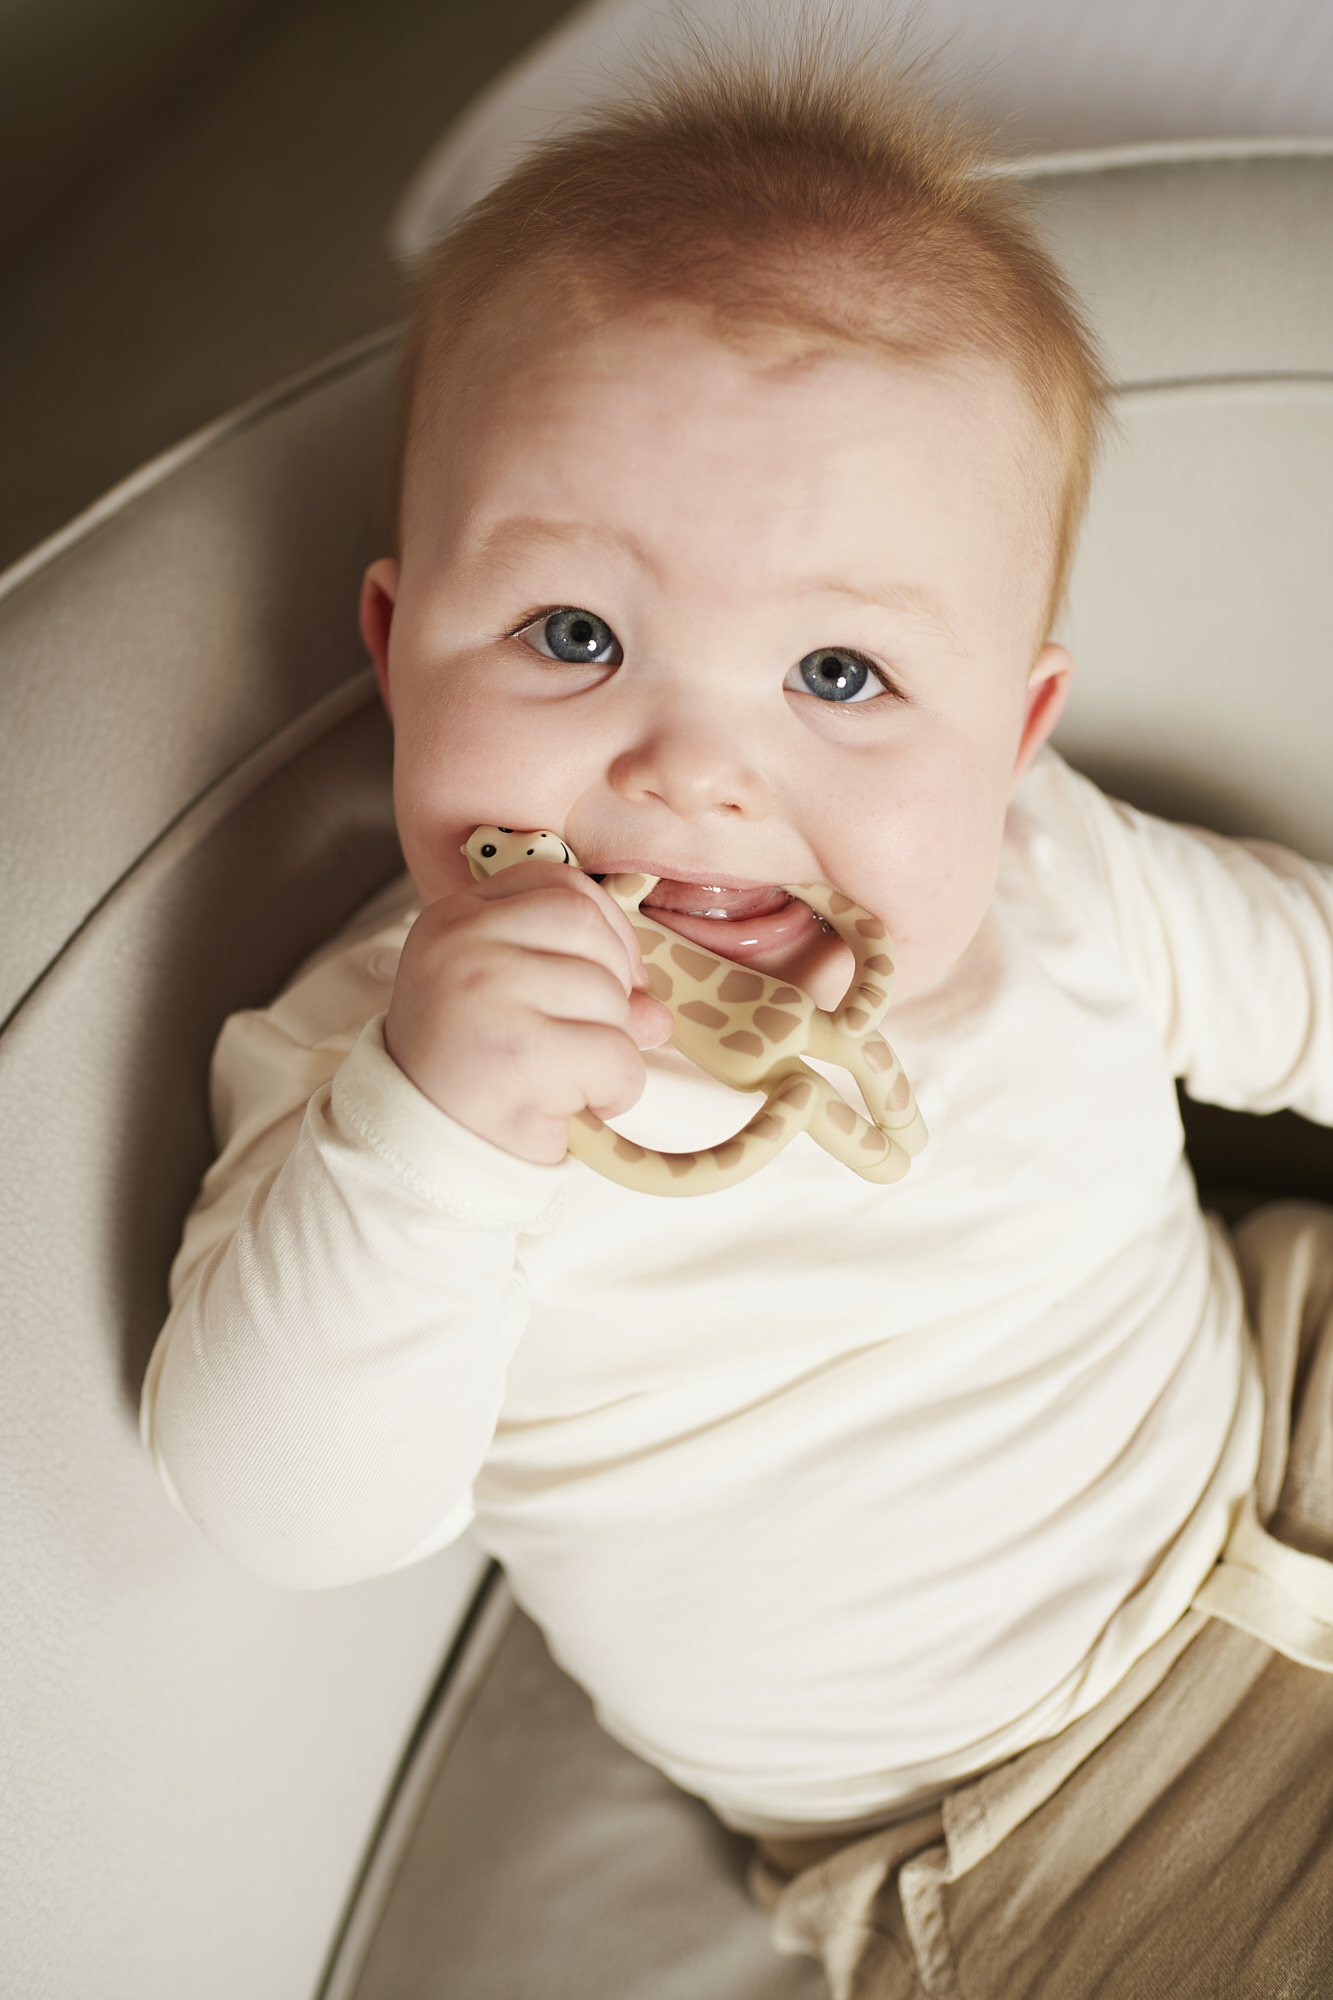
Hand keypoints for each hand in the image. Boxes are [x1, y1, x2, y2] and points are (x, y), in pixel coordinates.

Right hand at [384, 863, 674, 1163]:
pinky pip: (616, 1055)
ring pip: (609, 995)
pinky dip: (615, 1089)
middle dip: (612, 987)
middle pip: (590, 928)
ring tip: (569, 1076)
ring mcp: (487, 992)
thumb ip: (575, 978)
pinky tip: (577, 1104)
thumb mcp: (505, 1001)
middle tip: (583, 1037)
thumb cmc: (468, 1071)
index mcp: (456, 918)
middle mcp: (464, 943)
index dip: (607, 929)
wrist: (420, 1149)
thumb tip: (655, 1009)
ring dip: (612, 1046)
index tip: (612, 976)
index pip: (562, 886)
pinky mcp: (519, 1052)